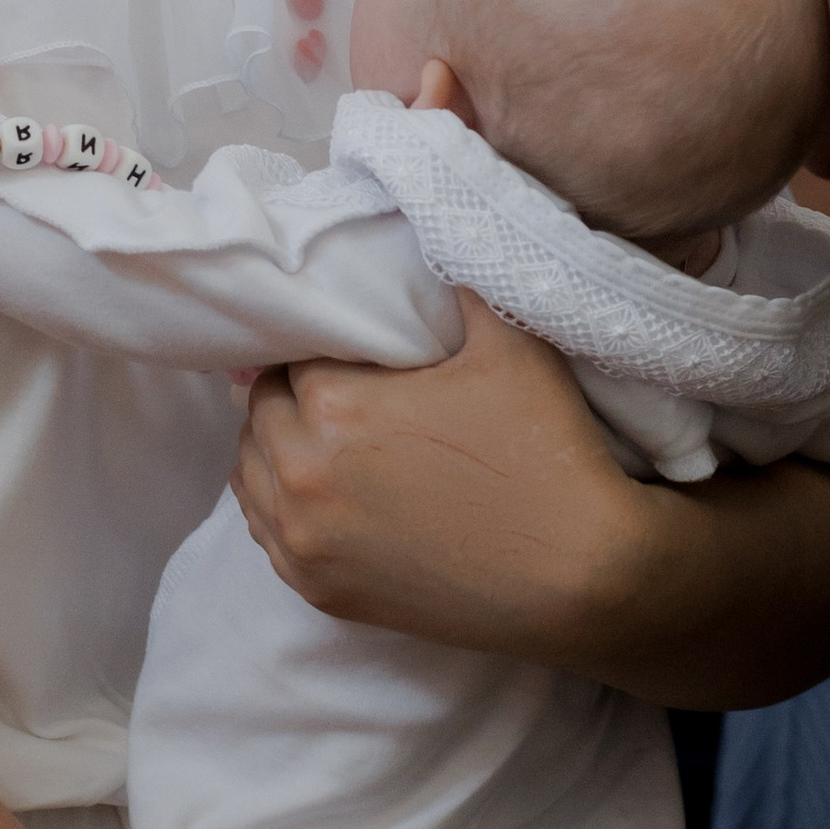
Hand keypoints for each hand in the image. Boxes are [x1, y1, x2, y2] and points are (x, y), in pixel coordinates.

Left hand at [233, 298, 644, 657]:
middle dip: (295, 395)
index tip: (354, 354)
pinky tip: (323, 495)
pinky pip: (268, 536)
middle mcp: (301, 476)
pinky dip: (283, 509)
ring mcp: (305, 543)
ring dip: (278, 449)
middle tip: (342, 391)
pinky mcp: (321, 591)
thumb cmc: (546, 455)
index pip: (293, 356)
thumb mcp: (511, 346)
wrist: (578, 578)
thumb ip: (460, 285)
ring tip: (327, 439)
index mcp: (334, 406)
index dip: (324, 348)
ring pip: (251, 475)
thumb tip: (439, 237)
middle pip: (263, 412)